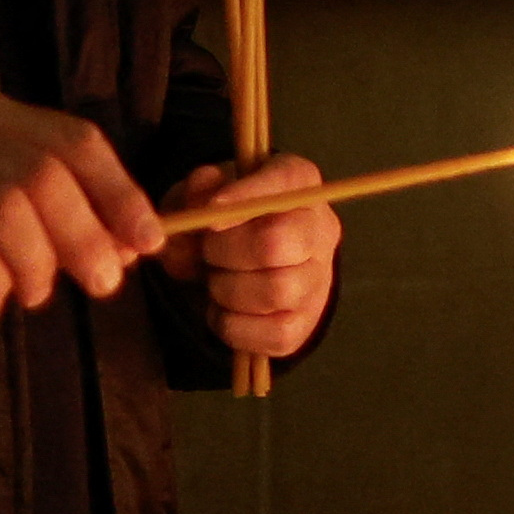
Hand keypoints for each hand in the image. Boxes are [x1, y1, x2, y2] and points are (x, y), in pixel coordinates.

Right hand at [0, 89, 161, 322]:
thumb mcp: (4, 198)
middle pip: (43, 175)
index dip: (119, 192)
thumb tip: (130, 247)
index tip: (149, 241)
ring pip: (4, 210)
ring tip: (36, 292)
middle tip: (102, 282)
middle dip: (84, 235)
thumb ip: (64, 211)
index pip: (74, 140)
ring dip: (37, 264)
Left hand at [154, 154, 341, 361]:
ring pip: (275, 290)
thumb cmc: (221, 222)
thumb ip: (194, 196)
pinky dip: (232, 325)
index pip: (287, 181)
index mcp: (299, 182)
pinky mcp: (305, 322)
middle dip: (225, 252)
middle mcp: (320, 227)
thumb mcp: (199, 198)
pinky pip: (271, 332)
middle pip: (276, 243)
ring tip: (215, 280)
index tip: (210, 217)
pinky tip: (223, 309)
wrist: (239, 267)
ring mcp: (319, 279)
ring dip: (227, 290)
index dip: (247, 197)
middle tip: (206, 252)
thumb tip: (204, 206)